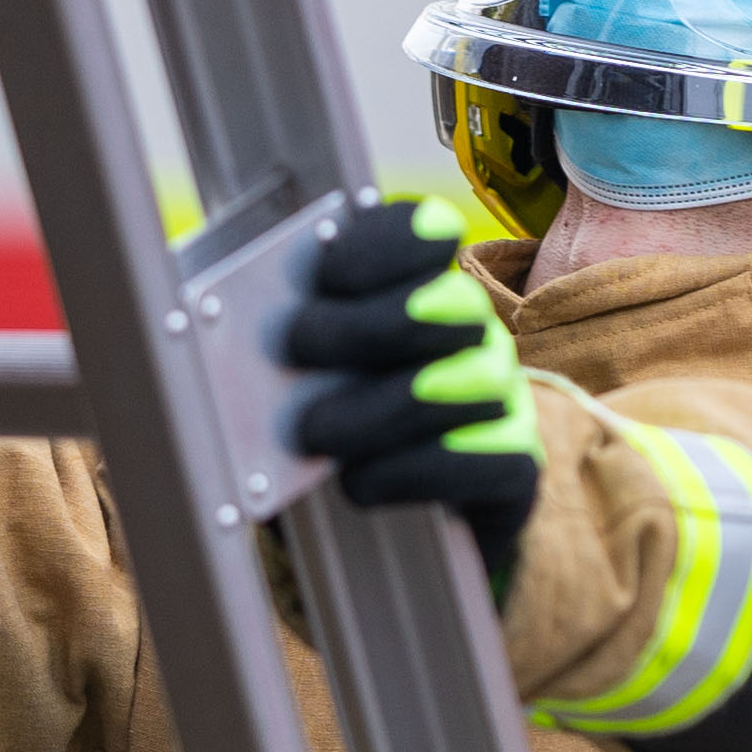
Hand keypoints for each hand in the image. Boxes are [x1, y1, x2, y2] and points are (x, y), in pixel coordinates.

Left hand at [282, 196, 534, 595]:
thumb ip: (290, 344)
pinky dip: (413, 470)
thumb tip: (236, 327)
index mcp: (419, 286)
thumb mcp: (311, 374)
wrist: (409, 520)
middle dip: (363, 325)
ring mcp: (499, 395)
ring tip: (314, 433)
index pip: (422, 231)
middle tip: (297, 351)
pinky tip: (360, 481)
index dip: (381, 245)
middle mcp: (470, 331)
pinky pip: (483, 457)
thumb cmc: (343, 426)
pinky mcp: (515, 462)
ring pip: (462, 379)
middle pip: (442, 302)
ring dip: (379, 407)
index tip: (326, 275)